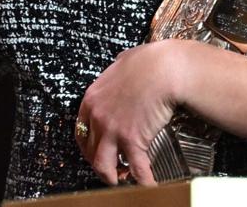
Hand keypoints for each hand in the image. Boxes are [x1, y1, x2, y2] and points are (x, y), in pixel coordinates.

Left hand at [76, 39, 193, 186]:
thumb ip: (117, 71)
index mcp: (92, 99)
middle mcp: (97, 117)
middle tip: (113, 168)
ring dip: (113, 177)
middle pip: (90, 151)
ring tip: (125, 180)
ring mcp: (112, 130)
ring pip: (103, 166)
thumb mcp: (122, 63)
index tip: (97, 151)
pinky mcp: (131, 140)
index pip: (81, 131)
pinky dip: (143, 180)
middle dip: (100, 163)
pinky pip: (136, 169)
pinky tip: (150, 184)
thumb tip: (122, 66)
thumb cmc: (148, 62)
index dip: (89, 146)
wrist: (164, 69)